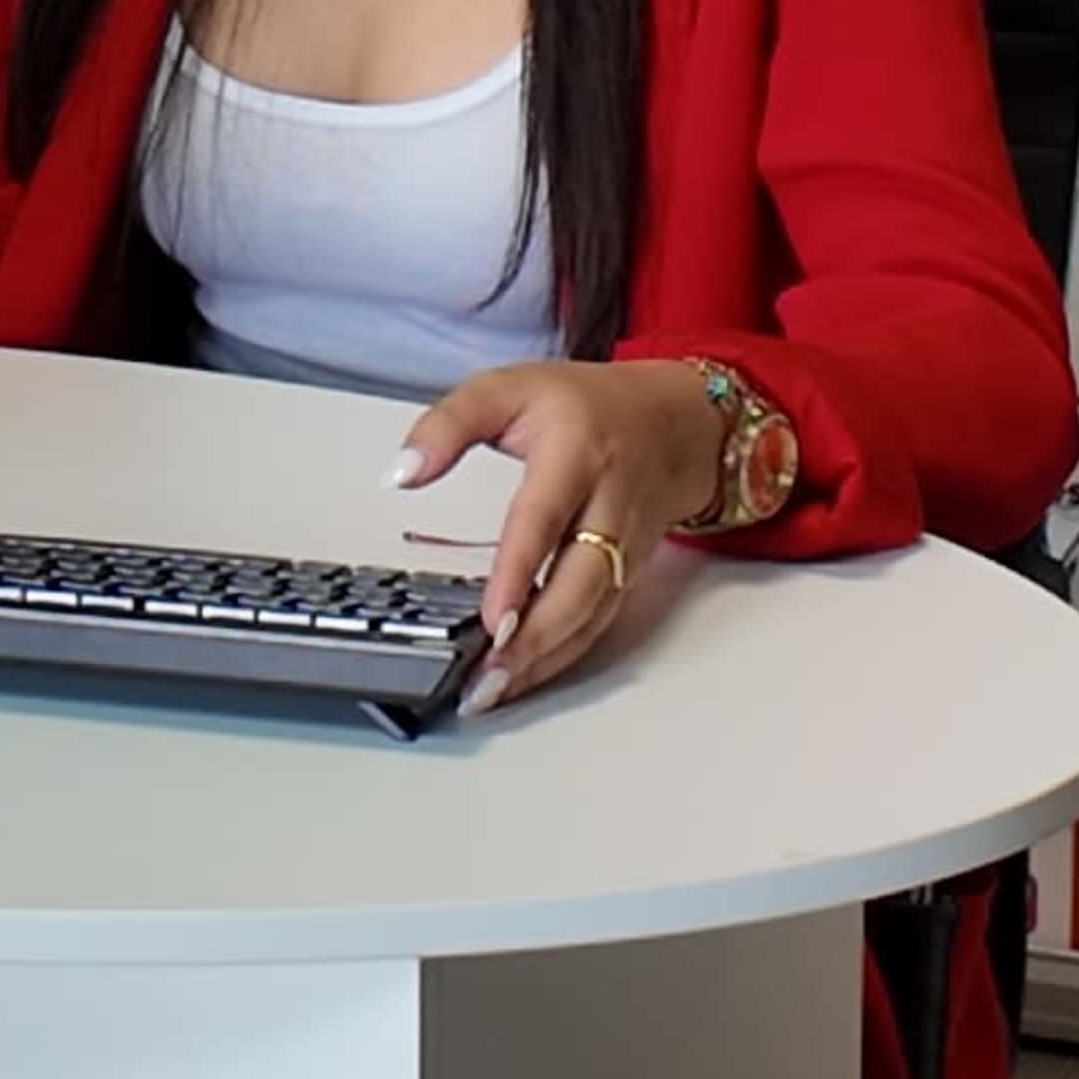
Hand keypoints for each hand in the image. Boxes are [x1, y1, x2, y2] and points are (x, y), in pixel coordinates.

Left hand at [391, 353, 729, 707]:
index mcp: (577, 452)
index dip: (520, 571)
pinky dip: (563, 656)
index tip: (494, 620)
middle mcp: (610, 503)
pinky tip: (525, 677)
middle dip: (537, 638)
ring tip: (494, 690)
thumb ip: (451, 423)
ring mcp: (625, 544)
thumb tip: (402, 471)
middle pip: (581, 581)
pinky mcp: (629, 573)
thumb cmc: (587, 406)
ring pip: (593, 612)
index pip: (544, 517)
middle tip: (488, 676)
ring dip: (547, 658)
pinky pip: (598, 622)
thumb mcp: (509, 387)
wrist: (676, 423)